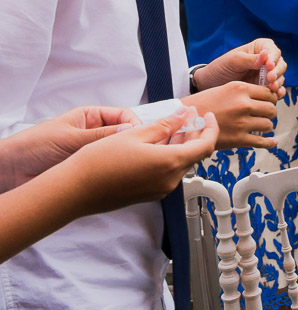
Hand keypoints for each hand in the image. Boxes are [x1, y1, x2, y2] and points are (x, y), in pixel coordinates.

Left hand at [0, 106, 138, 191]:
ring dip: (123, 158)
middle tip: (139, 154)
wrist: (9, 172)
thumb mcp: (70, 138)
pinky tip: (118, 176)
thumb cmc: (33, 147)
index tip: (139, 138)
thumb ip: (101, 135)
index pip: (123, 116)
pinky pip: (108, 168)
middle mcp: (94, 133)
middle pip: (123, 135)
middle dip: (132, 143)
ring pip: (117, 153)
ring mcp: (92, 152)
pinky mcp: (88, 170)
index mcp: (91, 117)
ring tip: (128, 166)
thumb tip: (130, 130)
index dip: (134, 125)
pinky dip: (115, 172)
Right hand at [70, 107, 218, 215]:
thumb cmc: (100, 161)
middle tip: (187, 115)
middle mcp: (170, 181)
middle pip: (194, 154)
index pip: (206, 146)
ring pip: (181, 163)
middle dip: (195, 133)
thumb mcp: (135, 134)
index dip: (211, 128)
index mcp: (171, 163)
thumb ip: (164, 125)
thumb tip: (184, 115)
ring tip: (172, 125)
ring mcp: (160, 190)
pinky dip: (170, 156)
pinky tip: (158, 143)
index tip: (207, 115)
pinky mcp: (149, 194)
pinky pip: (168, 173)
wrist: (75, 190)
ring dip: (181, 144)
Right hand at [184, 81, 277, 149]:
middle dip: (270, 112)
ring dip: (267, 126)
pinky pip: (261, 142)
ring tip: (260, 125)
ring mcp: (241, 122)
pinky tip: (272, 142)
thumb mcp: (225, 88)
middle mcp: (243, 104)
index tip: (269, 102)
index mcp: (240, 89)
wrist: (183, 121)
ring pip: (268, 125)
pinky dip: (269, 143)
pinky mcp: (238, 139)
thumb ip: (246, 92)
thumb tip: (267, 96)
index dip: (271, 98)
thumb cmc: (202, 104)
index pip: (269, 93)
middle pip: (272, 109)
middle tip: (265, 114)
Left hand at [197, 38, 286, 97]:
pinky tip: (276, 94)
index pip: (273, 51)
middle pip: (280, 64)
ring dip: (278, 82)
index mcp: (260, 48)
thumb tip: (265, 55)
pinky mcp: (266, 86)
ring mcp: (267, 74)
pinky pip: (276, 88)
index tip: (269, 66)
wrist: (212, 85)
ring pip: (280, 76)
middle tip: (270, 79)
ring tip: (272, 88)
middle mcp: (266, 60)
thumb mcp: (233, 61)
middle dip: (277, 72)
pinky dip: (278, 91)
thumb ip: (250, 59)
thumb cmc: (221, 68)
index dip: (273, 58)